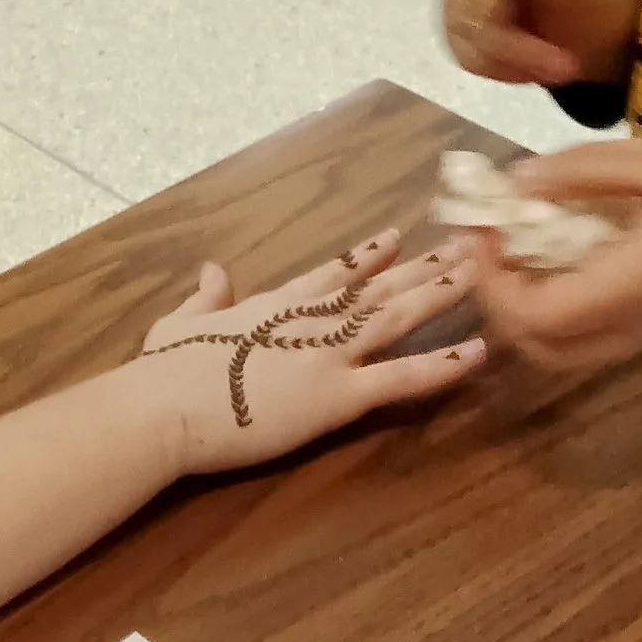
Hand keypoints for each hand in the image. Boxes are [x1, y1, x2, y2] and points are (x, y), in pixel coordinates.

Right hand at [136, 228, 480, 475]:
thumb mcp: (179, 323)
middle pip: (377, 287)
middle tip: (461, 246)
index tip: (393, 236)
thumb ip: (204, 297)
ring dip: (440, 293)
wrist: (165, 406)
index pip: (330, 275)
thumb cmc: (164, 372)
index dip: (364, 256)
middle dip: (420, 266)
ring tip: (477, 274)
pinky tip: (477, 352)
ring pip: (398, 317)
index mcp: (274, 306)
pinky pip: (403, 378)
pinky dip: (443, 364)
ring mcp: (330, 355)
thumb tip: (212, 271)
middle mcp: (311, 321)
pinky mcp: (339, 396)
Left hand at [453, 125, 641, 383]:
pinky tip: (566, 241)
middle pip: (544, 348)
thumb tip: (514, 183)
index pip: (537, 319)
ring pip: (570, 346)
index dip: (492, 282)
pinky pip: (600, 328)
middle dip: (500, 299)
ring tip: (522, 237)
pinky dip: (564, 298)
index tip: (482, 226)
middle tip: (491, 236)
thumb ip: (588, 172)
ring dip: (529, 303)